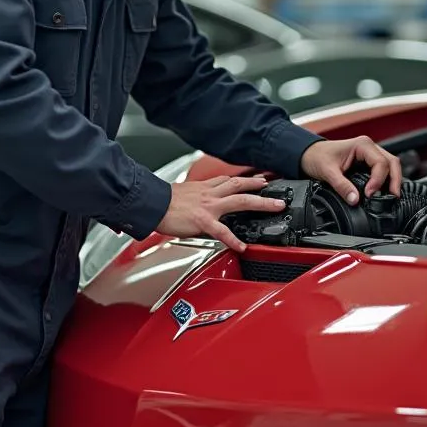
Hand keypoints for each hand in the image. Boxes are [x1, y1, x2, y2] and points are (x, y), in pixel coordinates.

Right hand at [156, 174, 285, 252]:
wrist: (151, 204)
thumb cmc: (163, 201)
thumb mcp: (184, 192)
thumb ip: (197, 196)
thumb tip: (202, 202)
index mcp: (205, 188)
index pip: (230, 181)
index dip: (246, 180)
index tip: (259, 179)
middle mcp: (210, 194)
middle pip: (240, 186)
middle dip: (260, 186)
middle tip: (275, 191)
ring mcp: (209, 206)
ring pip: (240, 201)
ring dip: (259, 203)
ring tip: (274, 207)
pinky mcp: (203, 220)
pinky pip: (222, 231)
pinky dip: (233, 240)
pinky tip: (242, 247)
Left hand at [300, 136, 401, 203]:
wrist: (308, 154)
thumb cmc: (317, 156)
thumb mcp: (327, 172)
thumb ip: (341, 186)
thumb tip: (355, 200)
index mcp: (362, 145)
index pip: (380, 163)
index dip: (378, 180)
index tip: (370, 194)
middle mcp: (369, 147)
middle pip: (392, 162)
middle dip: (395, 180)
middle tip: (392, 197)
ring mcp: (370, 154)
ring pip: (390, 166)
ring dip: (393, 180)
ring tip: (390, 196)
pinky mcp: (367, 162)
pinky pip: (383, 170)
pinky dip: (386, 180)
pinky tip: (384, 191)